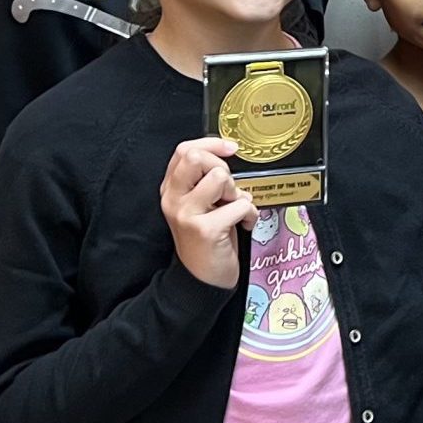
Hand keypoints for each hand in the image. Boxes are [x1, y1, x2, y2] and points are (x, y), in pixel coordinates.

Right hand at [164, 137, 257, 289]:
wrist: (203, 279)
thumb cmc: (208, 239)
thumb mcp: (201, 204)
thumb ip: (206, 179)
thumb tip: (227, 152)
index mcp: (171, 189)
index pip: (184, 150)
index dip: (211, 144)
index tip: (231, 149)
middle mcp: (173, 199)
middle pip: (197, 157)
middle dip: (222, 168)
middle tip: (229, 191)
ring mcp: (186, 214)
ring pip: (220, 178)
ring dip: (237, 192)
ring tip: (234, 209)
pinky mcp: (205, 230)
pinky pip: (240, 205)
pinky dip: (251, 214)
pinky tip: (244, 225)